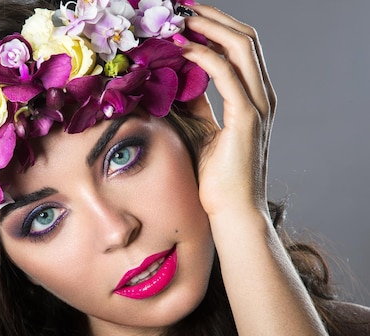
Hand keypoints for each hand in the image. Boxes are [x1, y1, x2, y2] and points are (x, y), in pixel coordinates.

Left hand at [175, 4, 276, 217]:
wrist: (231, 212)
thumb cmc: (215, 177)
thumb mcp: (201, 129)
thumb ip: (195, 103)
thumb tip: (176, 78)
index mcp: (253, 97)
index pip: (240, 47)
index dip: (216, 26)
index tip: (186, 17)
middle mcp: (261, 96)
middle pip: (245, 37)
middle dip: (213, 17)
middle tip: (181, 7)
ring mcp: (258, 105)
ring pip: (241, 47)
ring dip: (209, 27)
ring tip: (179, 19)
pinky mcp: (247, 118)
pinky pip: (226, 74)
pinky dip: (204, 56)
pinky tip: (182, 49)